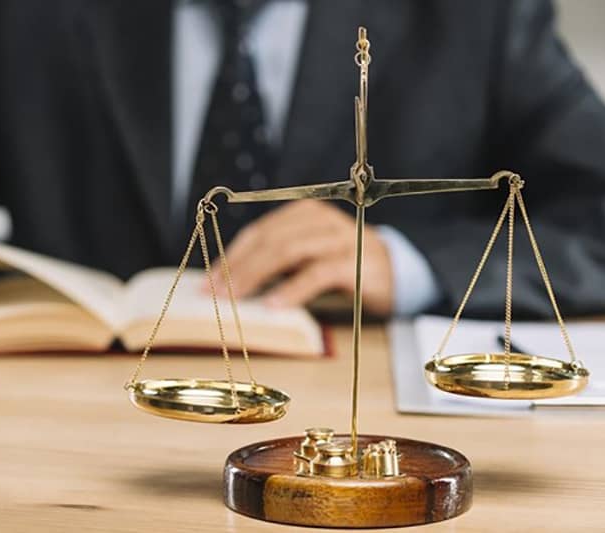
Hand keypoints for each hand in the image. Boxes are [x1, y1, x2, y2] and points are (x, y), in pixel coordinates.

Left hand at [208, 200, 393, 315]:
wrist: (398, 271)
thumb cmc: (342, 266)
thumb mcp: (306, 260)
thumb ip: (276, 266)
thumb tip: (229, 285)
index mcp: (302, 214)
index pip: (258, 232)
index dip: (229, 257)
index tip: (205, 281)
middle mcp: (319, 219)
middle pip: (269, 240)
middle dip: (236, 267)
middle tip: (214, 294)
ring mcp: (339, 238)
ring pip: (289, 251)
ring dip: (256, 276)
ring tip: (235, 298)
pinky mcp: (356, 262)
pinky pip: (318, 273)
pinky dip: (293, 290)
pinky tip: (274, 306)